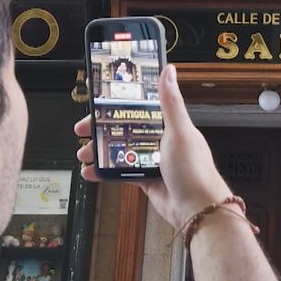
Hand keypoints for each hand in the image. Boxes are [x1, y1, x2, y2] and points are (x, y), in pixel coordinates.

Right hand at [75, 64, 231, 228]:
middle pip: (125, 128)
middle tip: (83, 128)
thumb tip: (169, 70)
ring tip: (84, 152)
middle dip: (102, 127)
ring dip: (101, 150)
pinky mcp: (147, 180)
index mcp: (170, 125)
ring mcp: (153, 160)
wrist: (197, 210)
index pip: (141, 106)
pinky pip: (121, 172)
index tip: (99, 96)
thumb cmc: (194, 170)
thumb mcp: (180, 132)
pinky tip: (92, 172)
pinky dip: (105, 172)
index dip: (120, 101)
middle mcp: (161, 140)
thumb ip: (171, 102)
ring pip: (120, 150)